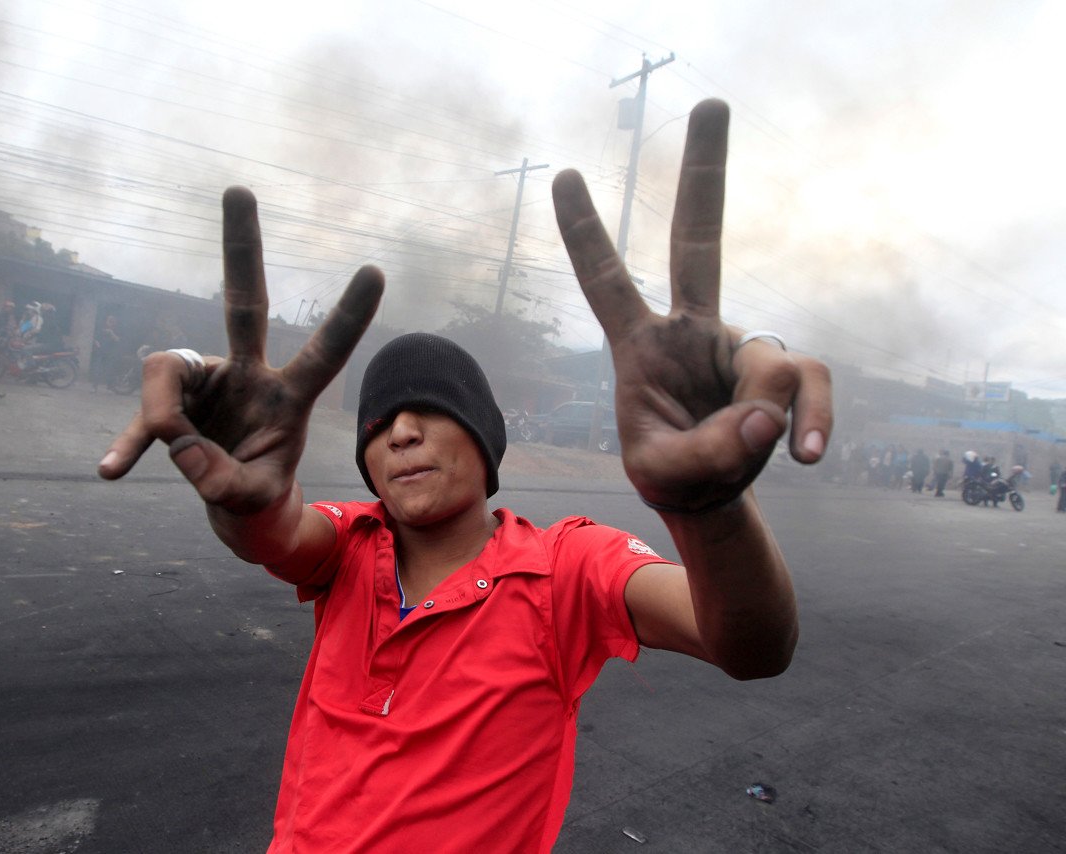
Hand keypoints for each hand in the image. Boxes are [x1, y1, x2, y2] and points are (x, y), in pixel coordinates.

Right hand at [98, 187, 383, 513]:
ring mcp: (208, 380)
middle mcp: (249, 372)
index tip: (376, 271)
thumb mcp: (251, 499)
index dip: (348, 316)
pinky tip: (112, 470)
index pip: (325, 353)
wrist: (232, 504)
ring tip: (177, 456)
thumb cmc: (256, 492)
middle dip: (242, 248)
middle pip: (244, 303)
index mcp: (289, 396)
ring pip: (166, 372)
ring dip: (160, 417)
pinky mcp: (171, 402)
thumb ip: (223, 482)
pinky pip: (142, 414)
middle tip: (238, 188)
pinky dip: (128, 444)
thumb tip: (179, 444)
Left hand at [553, 99, 831, 511]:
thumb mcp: (666, 473)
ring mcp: (738, 345)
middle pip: (699, 241)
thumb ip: (707, 451)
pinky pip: (809, 383)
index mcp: (640, 347)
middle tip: (711, 102)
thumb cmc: (671, 474)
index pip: (606, 282)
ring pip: (770, 362)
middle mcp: (691, 329)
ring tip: (750, 453)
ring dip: (768, 416)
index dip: (585, 233)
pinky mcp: (781, 374)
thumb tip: (766, 415)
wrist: (711, 495)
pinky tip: (810, 455)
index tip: (562, 174)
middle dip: (706, 172)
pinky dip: (815, 420)